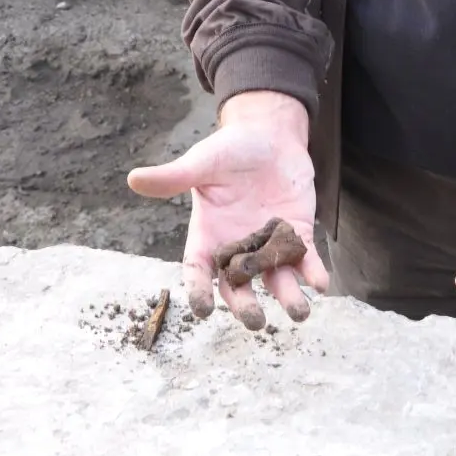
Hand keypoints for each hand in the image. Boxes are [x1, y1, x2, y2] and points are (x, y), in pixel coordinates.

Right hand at [126, 90, 330, 328]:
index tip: (202, 310)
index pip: (198, 271)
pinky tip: (321, 284)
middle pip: (238, 286)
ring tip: (300, 312)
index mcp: (208, 235)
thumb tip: (133, 179)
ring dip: (288, 297)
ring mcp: (269, 244)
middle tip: (256, 321)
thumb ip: (174, 177)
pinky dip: (313, 272)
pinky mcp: (298, 233)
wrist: (269, 134)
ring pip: (276, 280)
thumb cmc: (229, 149)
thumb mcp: (201, 162)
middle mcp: (238, 247)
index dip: (198, 291)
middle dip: (246, 306)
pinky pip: (305, 259)